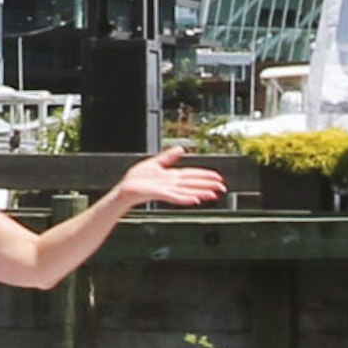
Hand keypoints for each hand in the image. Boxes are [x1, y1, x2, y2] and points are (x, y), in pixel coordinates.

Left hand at [112, 158, 226, 210]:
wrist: (125, 189)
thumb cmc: (137, 179)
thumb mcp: (154, 163)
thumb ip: (168, 157)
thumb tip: (180, 148)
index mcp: (172, 176)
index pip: (192, 175)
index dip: (205, 175)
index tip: (218, 177)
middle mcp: (172, 184)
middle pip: (193, 183)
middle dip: (208, 185)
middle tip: (223, 188)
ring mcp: (166, 189)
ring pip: (187, 191)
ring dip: (201, 193)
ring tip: (213, 194)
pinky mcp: (159, 194)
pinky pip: (174, 196)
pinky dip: (185, 198)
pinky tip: (195, 199)